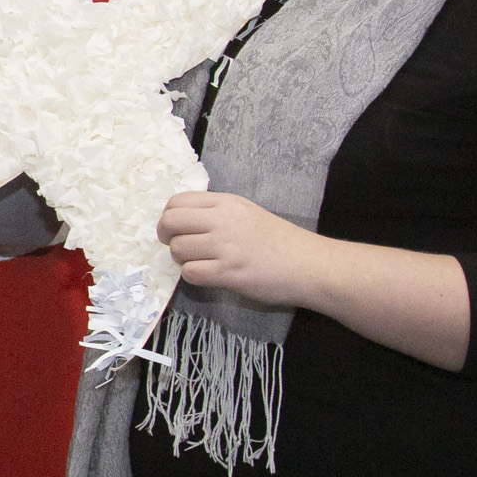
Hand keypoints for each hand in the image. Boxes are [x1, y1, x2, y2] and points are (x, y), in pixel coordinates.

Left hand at [157, 191, 319, 304]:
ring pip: (177, 249)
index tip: (175, 228)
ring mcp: (225, 246)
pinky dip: (193, 276)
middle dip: (166, 236)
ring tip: (200, 262)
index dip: (169, 216)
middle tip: (178, 246)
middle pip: (170, 222)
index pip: (177, 201)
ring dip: (182, 259)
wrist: (310, 265)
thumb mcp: (247, 213)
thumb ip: (217, 212)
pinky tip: (209, 275)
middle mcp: (223, 220)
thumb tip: (182, 220)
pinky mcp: (228, 272)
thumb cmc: (280, 241)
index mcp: (226, 203)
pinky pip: (190, 272)